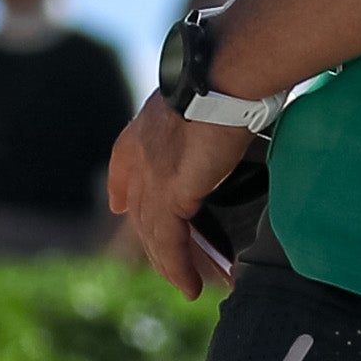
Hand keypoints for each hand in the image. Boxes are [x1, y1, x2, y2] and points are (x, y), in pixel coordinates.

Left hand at [108, 93, 252, 298]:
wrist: (227, 73)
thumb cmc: (232, 74)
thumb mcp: (212, 93)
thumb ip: (213, 108)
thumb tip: (240, 102)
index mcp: (148, 125)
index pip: (124, 161)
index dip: (122, 186)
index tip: (121, 204)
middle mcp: (142, 153)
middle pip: (141, 208)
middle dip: (154, 239)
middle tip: (170, 263)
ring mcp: (152, 176)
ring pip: (152, 232)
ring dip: (170, 264)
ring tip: (185, 286)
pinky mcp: (170, 195)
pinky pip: (169, 243)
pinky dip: (179, 268)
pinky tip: (189, 287)